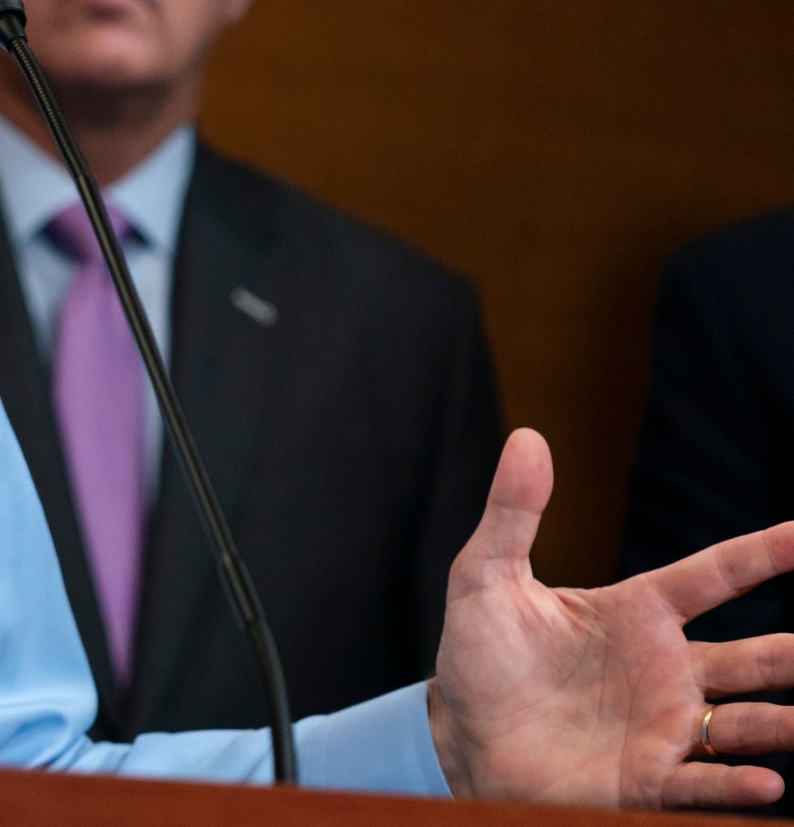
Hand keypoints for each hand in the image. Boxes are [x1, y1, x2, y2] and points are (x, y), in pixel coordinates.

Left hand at [430, 428, 793, 808]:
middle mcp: (667, 669)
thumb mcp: (485, 578)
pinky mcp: (648, 779)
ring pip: (748, 722)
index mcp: (638, 614)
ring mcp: (664, 726)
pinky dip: (737, 784)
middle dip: (793, 653)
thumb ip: (513, 512)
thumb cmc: (481, 657)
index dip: (764, 553)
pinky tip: (769, 785)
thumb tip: (527, 437)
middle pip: (754, 657)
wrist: (461, 735)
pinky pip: (705, 783)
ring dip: (783, 724)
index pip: (715, 575)